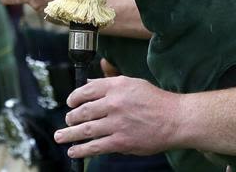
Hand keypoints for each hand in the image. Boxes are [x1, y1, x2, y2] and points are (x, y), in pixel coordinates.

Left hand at [55, 76, 182, 157]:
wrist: (175, 120)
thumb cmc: (156, 101)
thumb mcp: (133, 84)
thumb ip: (110, 84)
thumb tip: (89, 83)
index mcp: (117, 86)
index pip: (86, 90)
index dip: (74, 98)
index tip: (70, 103)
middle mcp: (114, 103)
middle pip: (83, 111)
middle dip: (71, 118)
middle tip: (67, 122)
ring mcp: (116, 123)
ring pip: (86, 130)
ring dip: (70, 134)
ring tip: (61, 137)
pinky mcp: (121, 142)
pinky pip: (95, 146)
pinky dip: (82, 150)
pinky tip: (74, 151)